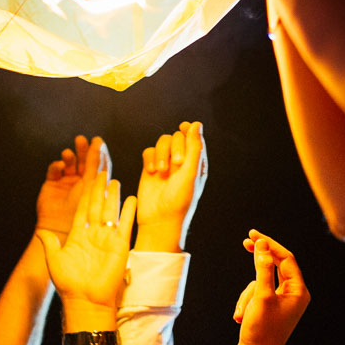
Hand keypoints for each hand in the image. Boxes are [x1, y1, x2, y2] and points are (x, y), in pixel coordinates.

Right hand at [36, 135, 107, 236]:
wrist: (60, 227)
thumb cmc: (80, 210)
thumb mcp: (91, 185)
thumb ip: (94, 164)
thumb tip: (99, 143)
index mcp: (95, 185)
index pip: (98, 164)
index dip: (98, 152)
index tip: (97, 140)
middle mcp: (81, 182)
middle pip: (84, 161)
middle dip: (83, 150)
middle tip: (81, 140)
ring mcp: (66, 183)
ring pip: (69, 163)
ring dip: (69, 156)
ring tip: (68, 154)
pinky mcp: (52, 184)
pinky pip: (54, 169)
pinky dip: (56, 165)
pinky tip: (60, 167)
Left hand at [37, 171, 136, 331]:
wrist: (86, 301)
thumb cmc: (69, 284)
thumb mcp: (55, 261)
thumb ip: (50, 244)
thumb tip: (42, 232)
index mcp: (78, 236)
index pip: (81, 210)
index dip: (83, 194)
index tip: (84, 178)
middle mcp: (93, 235)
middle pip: (96, 207)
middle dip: (98, 190)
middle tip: (100, 171)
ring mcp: (107, 239)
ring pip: (110, 212)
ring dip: (112, 196)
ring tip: (114, 180)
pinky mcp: (120, 246)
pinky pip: (125, 225)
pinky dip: (128, 211)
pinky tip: (130, 198)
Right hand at [135, 121, 206, 252]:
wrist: (159, 221)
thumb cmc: (179, 201)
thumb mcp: (190, 174)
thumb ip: (194, 148)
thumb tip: (196, 123)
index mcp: (196, 163)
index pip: (194, 138)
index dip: (189, 131)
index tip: (184, 129)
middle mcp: (182, 162)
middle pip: (177, 137)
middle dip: (175, 146)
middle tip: (176, 164)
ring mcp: (166, 164)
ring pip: (162, 142)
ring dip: (161, 153)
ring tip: (161, 171)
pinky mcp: (150, 168)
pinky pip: (148, 151)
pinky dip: (150, 158)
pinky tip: (151, 172)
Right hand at [234, 230, 309, 344]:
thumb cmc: (262, 330)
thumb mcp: (261, 296)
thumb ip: (262, 268)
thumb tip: (262, 246)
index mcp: (298, 291)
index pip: (286, 258)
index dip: (270, 244)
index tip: (254, 234)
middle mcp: (293, 294)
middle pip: (274, 266)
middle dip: (258, 260)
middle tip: (246, 241)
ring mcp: (280, 301)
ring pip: (259, 282)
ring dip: (247, 295)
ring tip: (245, 314)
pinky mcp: (269, 308)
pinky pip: (255, 294)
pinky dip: (246, 303)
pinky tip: (242, 318)